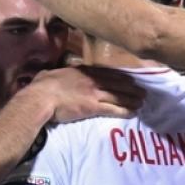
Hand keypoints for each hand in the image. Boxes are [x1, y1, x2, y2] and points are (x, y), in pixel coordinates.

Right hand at [26, 66, 144, 122]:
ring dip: (132, 99)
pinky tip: (134, 112)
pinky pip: (113, 109)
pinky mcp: (93, 107)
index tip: (129, 78)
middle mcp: (92, 80)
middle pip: (117, 83)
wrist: (41, 98)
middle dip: (131, 87)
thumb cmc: (42, 87)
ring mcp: (94, 93)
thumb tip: (49, 73)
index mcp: (82, 71)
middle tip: (143, 91)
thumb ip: (55, 74)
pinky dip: (125, 110)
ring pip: (119, 95)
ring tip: (142, 102)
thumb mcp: (50, 74)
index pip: (107, 72)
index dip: (120, 76)